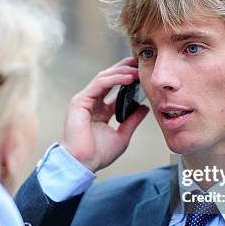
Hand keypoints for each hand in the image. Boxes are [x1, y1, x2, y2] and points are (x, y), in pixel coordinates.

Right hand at [60, 57, 149, 171]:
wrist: (83, 163)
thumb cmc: (98, 154)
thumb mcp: (122, 136)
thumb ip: (132, 121)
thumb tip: (144, 108)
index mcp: (101, 111)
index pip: (114, 89)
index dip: (127, 79)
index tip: (142, 73)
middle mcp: (92, 103)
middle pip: (109, 79)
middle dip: (124, 69)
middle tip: (139, 63)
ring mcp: (85, 101)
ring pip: (103, 78)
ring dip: (121, 72)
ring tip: (136, 70)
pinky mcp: (80, 101)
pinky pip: (99, 84)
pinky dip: (114, 79)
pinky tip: (127, 78)